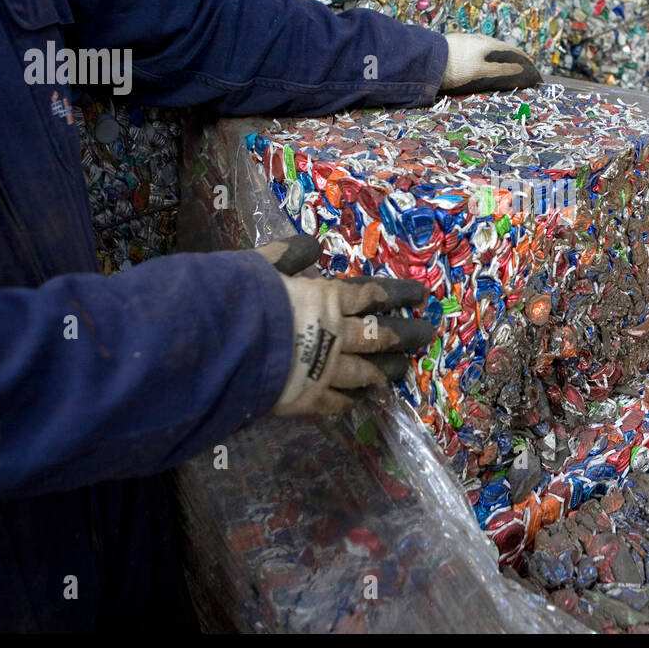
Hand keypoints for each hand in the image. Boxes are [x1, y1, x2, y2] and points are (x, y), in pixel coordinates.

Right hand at [255, 234, 433, 415]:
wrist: (222, 346)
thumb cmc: (242, 299)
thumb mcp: (262, 263)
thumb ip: (287, 255)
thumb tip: (311, 246)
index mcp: (328, 299)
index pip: (372, 294)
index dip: (398, 294)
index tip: (420, 295)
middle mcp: (336, 334)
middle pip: (380, 334)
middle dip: (405, 334)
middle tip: (426, 334)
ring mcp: (327, 370)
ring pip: (366, 371)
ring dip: (385, 369)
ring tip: (401, 370)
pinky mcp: (309, 399)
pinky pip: (338, 401)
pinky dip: (351, 399)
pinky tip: (361, 399)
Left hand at [440, 33, 541, 94]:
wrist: (426, 59)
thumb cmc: (456, 67)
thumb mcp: (482, 71)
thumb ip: (502, 70)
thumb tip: (522, 69)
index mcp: (489, 45)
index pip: (514, 52)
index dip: (526, 62)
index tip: (534, 72)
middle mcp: (480, 40)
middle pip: (503, 49)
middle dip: (515, 60)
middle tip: (523, 70)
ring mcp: (468, 42)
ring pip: (490, 50)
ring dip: (501, 58)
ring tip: (506, 68)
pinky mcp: (457, 46)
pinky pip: (479, 52)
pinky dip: (488, 59)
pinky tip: (483, 64)